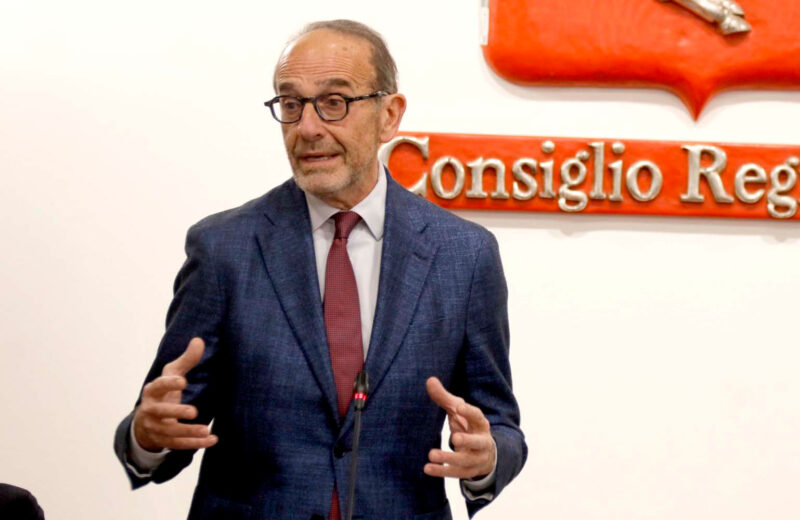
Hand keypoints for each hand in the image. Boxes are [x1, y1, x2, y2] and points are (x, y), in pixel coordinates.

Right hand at [133, 337, 217, 451]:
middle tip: (194, 411)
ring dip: (188, 432)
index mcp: (152, 391)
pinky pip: (178, 444)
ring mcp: (155, 427)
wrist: (145, 420)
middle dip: (176, 412)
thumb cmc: (163, 392)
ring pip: (170, 432)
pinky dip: (195, 444)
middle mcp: (150, 410)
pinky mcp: (163, 440)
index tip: (183, 381)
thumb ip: (186, 360)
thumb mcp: (172, 374)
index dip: (169, 384)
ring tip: (206, 430)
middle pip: (160, 412)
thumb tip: (199, 340)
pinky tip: (212, 440)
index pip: (158, 386)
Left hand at [424, 377, 495, 479]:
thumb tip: (429, 380)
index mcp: (480, 424)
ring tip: (431, 454)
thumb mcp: (457, 411)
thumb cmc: (467, 426)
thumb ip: (444, 397)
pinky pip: (457, 473)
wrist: (483, 452)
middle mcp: (483, 441)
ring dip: (450, 458)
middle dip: (468, 440)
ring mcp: (478, 458)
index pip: (478, 416)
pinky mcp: (470, 471)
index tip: (458, 407)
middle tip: (455, 438)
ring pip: (466, 461)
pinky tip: (428, 468)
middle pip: (479, 442)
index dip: (469, 412)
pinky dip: (442, 471)